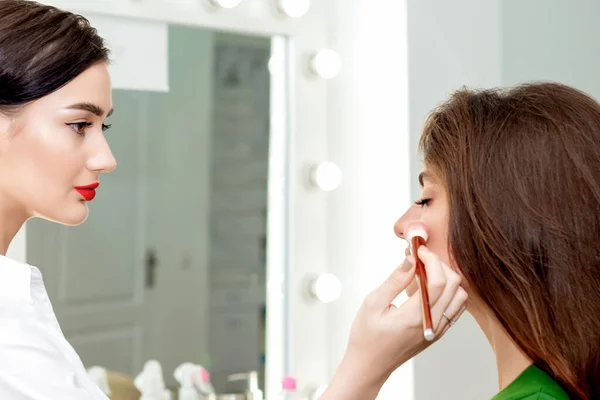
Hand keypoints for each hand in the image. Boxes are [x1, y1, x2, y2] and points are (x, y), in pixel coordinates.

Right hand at [321, 246, 467, 399]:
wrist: (370, 365)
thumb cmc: (366, 336)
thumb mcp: (373, 303)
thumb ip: (395, 280)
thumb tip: (411, 259)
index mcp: (415, 317)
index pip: (438, 281)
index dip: (431, 259)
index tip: (417, 249)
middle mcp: (432, 324)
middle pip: (454, 285)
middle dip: (438, 265)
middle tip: (418, 258)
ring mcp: (438, 330)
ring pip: (460, 296)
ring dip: (445, 278)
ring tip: (422, 274)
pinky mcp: (438, 332)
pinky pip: (455, 307)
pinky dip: (446, 292)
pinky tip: (425, 289)